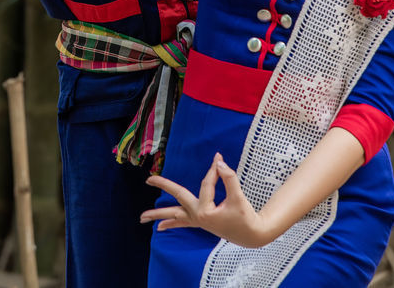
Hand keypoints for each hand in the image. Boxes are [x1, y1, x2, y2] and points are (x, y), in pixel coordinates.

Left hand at [141, 153, 271, 247]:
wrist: (252, 235)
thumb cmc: (246, 216)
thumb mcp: (238, 197)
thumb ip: (229, 178)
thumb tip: (219, 162)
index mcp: (205, 211)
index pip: (206, 184)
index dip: (214, 171)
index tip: (218, 158)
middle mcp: (198, 216)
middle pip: (178, 197)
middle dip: (164, 186)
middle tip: (148, 179)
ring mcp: (198, 220)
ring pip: (174, 215)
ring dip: (158, 215)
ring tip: (141, 217)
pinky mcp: (200, 222)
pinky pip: (182, 223)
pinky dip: (171, 224)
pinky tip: (159, 228)